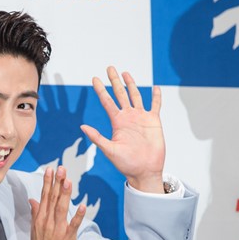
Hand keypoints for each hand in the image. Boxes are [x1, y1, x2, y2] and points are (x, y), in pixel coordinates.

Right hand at [27, 166, 85, 239]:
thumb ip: (35, 212)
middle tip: (61, 168)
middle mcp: (48, 221)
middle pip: (52, 199)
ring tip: (68, 181)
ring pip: (61, 208)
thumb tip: (33, 200)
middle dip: (56, 182)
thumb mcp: (35, 229)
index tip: (50, 169)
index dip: (47, 182)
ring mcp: (57, 229)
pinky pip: (73, 225)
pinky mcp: (67, 238)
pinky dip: (78, 216)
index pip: (44, 196)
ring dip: (65, 194)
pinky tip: (82, 206)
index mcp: (41, 218)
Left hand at [81, 66, 164, 193]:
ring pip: (136, 96)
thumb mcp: (109, 150)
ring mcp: (141, 118)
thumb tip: (82, 126)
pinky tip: (156, 87)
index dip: (100, 90)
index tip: (94, 79)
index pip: (107, 102)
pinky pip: (155, 106)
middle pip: (120, 94)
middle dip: (115, 81)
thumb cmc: (126, 164)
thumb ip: (97, 137)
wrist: (144, 171)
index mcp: (117, 122)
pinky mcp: (154, 122)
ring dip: (131, 84)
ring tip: (126, 74)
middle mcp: (128, 117)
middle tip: (110, 68)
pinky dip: (156, 97)